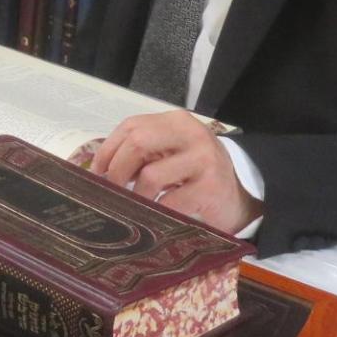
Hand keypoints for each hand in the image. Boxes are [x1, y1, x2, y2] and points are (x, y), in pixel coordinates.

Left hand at [89, 110, 260, 233]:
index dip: (108, 150)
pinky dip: (156, 211)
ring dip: (136, 196)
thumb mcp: (171, 153)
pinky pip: (170, 202)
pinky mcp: (210, 188)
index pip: (131, 126)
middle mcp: (191, 134)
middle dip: (117, 170)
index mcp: (177, 121)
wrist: (240, 195)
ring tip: (134, 205)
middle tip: (110, 191)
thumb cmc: (196, 173)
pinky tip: (156, 216)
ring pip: (151, 176)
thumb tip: (99, 169)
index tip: (96, 172)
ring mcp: (203, 160)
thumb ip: (142, 153)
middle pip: (138, 144)